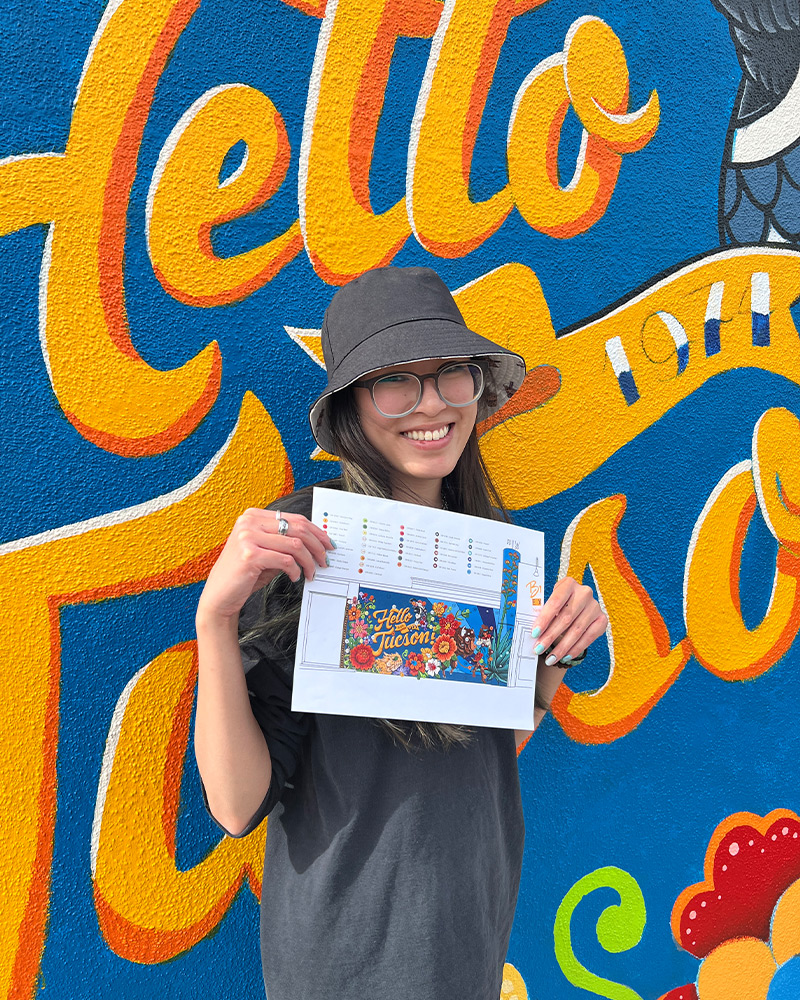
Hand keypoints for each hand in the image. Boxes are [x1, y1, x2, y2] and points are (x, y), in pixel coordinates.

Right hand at [197, 508, 333, 622]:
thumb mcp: (265, 552)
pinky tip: (296, 577)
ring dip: (309, 561)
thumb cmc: (244, 574)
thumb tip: (317, 543)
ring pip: (295, 544)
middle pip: (298, 528)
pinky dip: (296, 570)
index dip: (315, 531)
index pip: (294, 518)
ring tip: (312, 572)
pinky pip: (286, 560)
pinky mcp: (250, 555)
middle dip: (317, 545)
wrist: (219, 596)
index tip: (328, 543)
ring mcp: (248, 537)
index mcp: (252, 516)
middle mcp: (248, 522)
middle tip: (326, 559)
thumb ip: (284, 543)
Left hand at [531, 576, 606, 665]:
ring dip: (562, 647)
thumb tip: (534, 632)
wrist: (578, 604)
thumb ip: (543, 612)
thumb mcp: (551, 602)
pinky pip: (588, 637)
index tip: (534, 633)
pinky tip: (565, 656)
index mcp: (569, 584)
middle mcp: (584, 593)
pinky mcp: (602, 619)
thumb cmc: (560, 604)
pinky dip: (575, 649)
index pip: (555, 602)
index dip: (544, 619)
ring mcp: (595, 606)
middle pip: (566, 618)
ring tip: (550, 658)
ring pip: (577, 630)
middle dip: (550, 636)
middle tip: (539, 649)